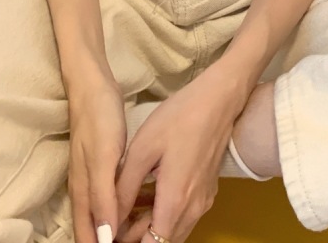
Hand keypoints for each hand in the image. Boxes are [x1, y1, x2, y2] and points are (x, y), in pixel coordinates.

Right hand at [66, 68, 127, 242]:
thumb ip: (103, 198)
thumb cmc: (99, 119)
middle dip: (113, 241)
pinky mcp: (103, 165)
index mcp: (84, 192)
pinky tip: (143, 206)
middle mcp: (85, 190)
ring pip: (104, 215)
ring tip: (144, 230)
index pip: (87, 238)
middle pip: (94, 230)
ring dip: (120, 228)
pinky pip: (112, 198)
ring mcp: (93, 177)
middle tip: (141, 241)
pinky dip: (125, 209)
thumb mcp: (103, 158)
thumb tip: (105, 238)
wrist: (93, 86)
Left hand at [114, 67, 247, 242]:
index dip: (127, 242)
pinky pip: (183, 215)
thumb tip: (108, 219)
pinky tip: (148, 192)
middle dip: (136, 236)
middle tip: (115, 214)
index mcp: (175, 202)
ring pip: (173, 230)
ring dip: (149, 225)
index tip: (111, 230)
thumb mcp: (142, 149)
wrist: (218, 99)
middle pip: (162, 241)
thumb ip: (124, 189)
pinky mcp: (208, 190)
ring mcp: (203, 201)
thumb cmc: (179, 118)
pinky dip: (164, 213)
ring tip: (127, 203)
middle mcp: (193, 209)